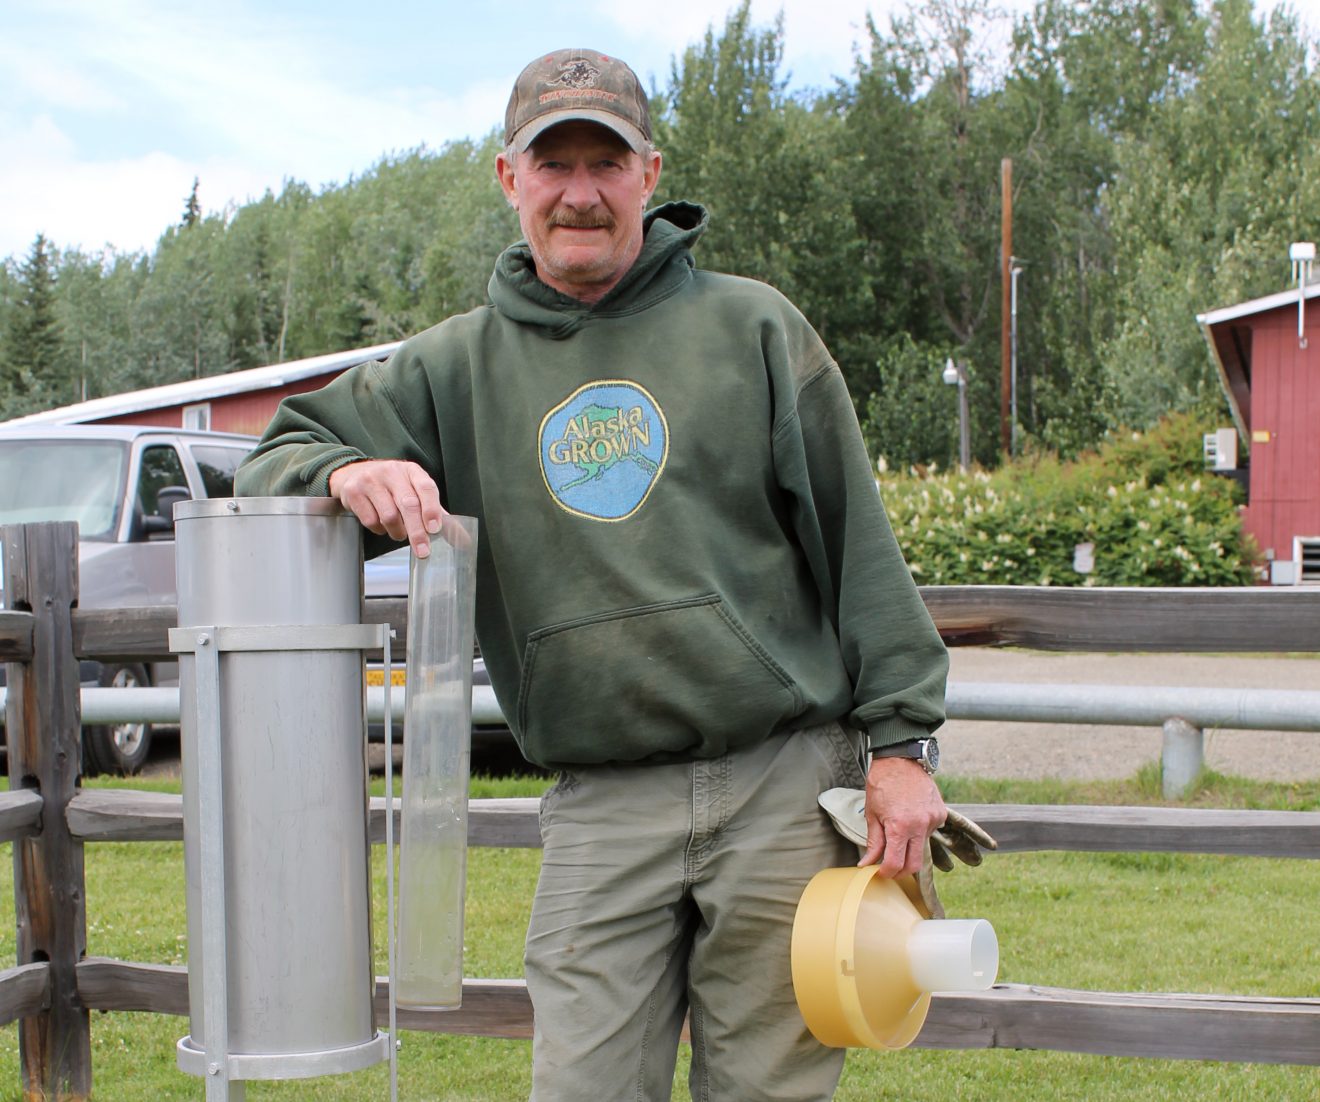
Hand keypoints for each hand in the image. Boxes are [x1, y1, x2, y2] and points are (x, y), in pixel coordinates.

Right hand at [328, 459, 445, 557]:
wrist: (354, 474)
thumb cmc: (391, 487)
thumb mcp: (415, 492)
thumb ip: (436, 513)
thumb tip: (461, 539)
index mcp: (411, 471)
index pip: (426, 488)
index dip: (432, 509)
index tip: (435, 529)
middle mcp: (392, 472)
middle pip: (408, 505)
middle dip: (417, 531)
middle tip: (423, 551)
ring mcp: (371, 481)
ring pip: (389, 516)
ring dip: (397, 532)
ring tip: (399, 533)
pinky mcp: (353, 492)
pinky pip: (370, 520)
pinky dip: (379, 530)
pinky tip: (381, 525)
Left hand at [858, 756, 946, 877]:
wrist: (901, 759)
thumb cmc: (882, 783)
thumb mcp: (872, 813)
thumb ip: (873, 842)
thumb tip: (866, 864)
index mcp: (900, 826)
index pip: (896, 864)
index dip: (886, 873)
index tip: (880, 872)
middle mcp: (920, 825)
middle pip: (915, 865)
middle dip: (901, 871)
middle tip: (889, 868)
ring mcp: (933, 820)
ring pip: (922, 847)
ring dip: (909, 848)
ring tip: (898, 831)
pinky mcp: (940, 814)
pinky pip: (929, 832)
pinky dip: (918, 832)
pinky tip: (910, 818)